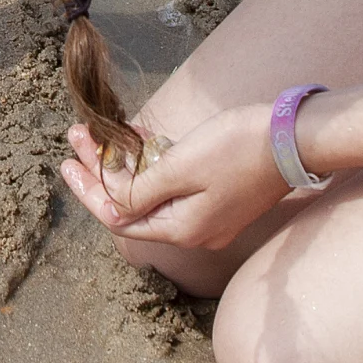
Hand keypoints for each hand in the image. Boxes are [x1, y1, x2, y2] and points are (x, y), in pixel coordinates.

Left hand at [59, 104, 291, 252]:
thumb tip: (111, 206)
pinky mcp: (221, 195)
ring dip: (127, 162)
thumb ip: (139, 190)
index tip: (67, 160)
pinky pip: (176, 184)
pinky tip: (138, 137)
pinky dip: (154, 162)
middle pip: (133, 204)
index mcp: (180, 229)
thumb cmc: (237, 148)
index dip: (88, 189)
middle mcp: (193, 230)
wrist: (296, 137)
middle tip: (78, 136)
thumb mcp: (179, 167)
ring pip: (154, 192)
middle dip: (103, 170)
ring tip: (101, 132)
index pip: (117, 217)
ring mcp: (210, 214)